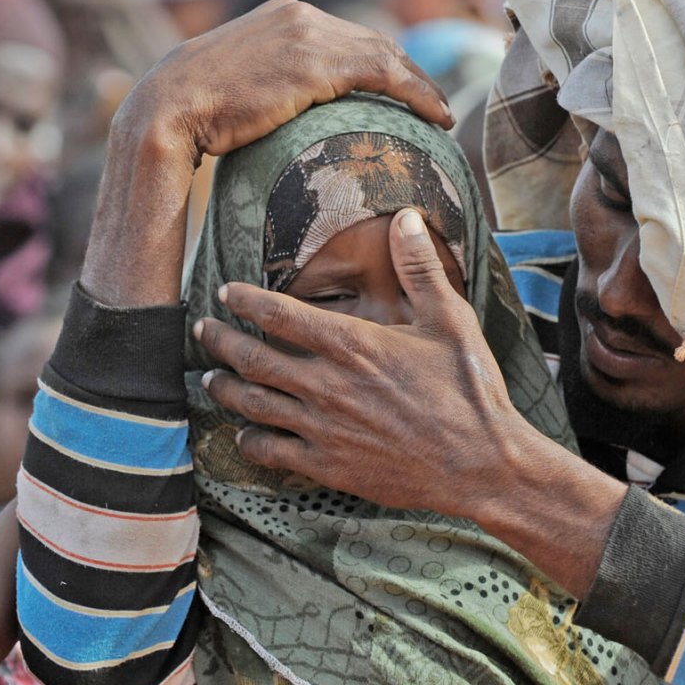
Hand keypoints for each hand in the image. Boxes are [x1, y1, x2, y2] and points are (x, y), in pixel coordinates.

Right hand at [82, 0, 454, 308]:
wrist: (165, 109)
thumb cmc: (192, 114)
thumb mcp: (236, 86)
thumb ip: (268, 85)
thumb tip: (280, 114)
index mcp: (282, 14)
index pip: (347, 36)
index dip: (382, 64)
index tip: (403, 91)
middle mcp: (299, 14)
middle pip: (373, 42)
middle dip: (408, 72)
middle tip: (433, 105)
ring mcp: (307, 34)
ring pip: (386, 55)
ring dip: (421, 85)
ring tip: (440, 116)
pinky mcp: (314, 63)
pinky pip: (385, 74)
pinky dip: (418, 93)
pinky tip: (436, 117)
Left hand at [195, 209, 531, 515]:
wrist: (482, 464)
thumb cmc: (470, 391)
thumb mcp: (451, 320)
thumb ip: (419, 268)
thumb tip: (407, 217)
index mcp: (353, 344)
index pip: (278, 314)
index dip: (244, 300)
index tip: (226, 292)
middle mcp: (327, 385)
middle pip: (252, 359)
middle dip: (219, 341)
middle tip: (203, 330)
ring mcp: (323, 429)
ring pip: (252, 405)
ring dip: (225, 388)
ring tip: (210, 378)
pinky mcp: (328, 466)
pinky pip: (271, 453)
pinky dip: (249, 442)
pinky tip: (242, 436)